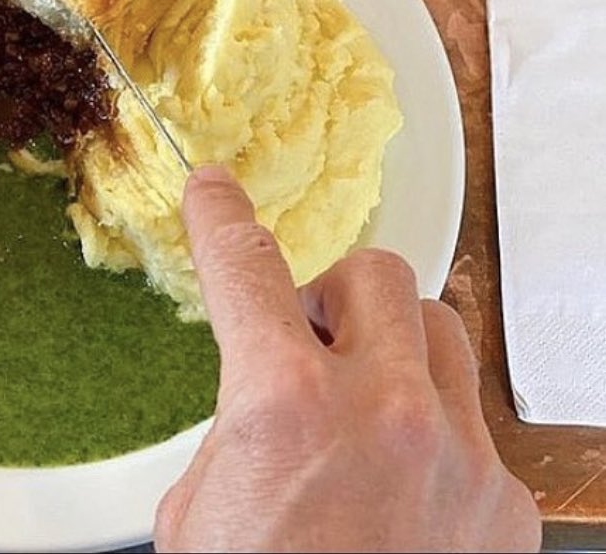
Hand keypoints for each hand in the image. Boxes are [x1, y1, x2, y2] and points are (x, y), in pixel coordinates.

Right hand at [155, 166, 540, 552]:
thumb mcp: (201, 512)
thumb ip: (235, 427)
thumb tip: (262, 396)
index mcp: (283, 408)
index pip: (246, 269)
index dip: (222, 218)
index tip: (215, 192)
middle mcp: (381, 415)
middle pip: (373, 274)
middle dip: (331, 295)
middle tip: (306, 341)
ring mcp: (457, 458)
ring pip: (438, 331)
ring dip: (389, 347)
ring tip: (360, 402)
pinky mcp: (502, 506)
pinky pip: (472, 423)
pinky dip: (430, 432)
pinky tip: (401, 487)